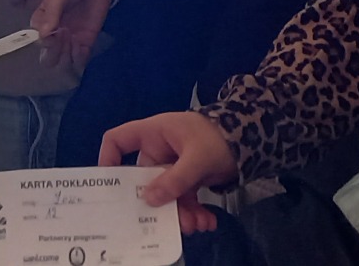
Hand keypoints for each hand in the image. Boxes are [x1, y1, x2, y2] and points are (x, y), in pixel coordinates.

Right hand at [29, 0, 116, 70]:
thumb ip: (52, 13)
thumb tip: (44, 36)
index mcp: (42, 22)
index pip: (38, 42)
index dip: (46, 43)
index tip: (57, 32)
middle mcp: (53, 35)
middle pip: (48, 59)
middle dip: (54, 54)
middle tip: (65, 37)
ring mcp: (70, 41)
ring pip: (62, 64)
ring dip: (67, 58)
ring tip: (75, 41)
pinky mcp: (85, 43)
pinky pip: (79, 61)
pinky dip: (79, 59)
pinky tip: (83, 47)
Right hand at [99, 112, 237, 234]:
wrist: (250, 139)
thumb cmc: (218, 137)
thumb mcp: (197, 158)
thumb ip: (175, 179)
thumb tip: (149, 199)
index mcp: (153, 133)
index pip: (118, 140)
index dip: (108, 159)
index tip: (110, 186)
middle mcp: (158, 150)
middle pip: (143, 179)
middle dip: (156, 203)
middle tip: (168, 221)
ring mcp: (173, 166)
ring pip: (166, 194)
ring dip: (180, 213)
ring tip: (196, 225)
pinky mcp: (188, 179)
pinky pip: (184, 199)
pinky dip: (194, 212)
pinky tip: (207, 221)